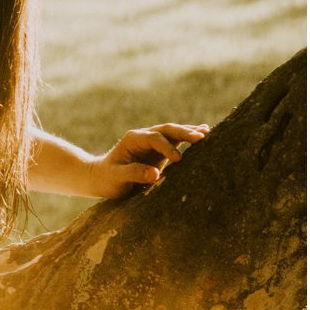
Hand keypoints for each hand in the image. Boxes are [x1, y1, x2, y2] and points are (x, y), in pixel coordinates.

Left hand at [94, 122, 210, 199]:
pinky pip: (177, 141)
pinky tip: (204, 133)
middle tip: (201, 137)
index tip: (178, 160)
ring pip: (174, 133)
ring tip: (208, 133)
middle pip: (167, 130)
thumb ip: (133, 173)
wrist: (102, 178)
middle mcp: (144, 136)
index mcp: (133, 139)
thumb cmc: (107, 179)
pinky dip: (189, 138)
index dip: (167, 147)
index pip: (154, 138)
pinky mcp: (160, 150)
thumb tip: (155, 174)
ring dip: (190, 132)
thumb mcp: (115, 178)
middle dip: (184, 132)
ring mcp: (153, 142)